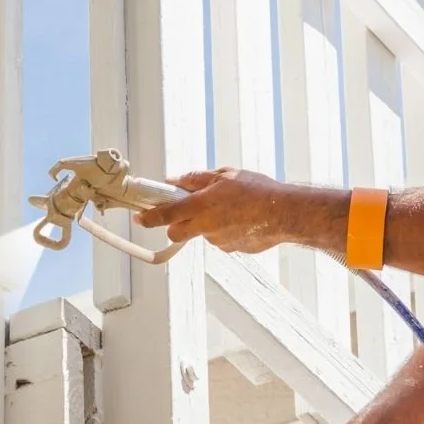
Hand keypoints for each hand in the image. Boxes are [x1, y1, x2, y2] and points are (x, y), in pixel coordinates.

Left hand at [136, 168, 290, 253]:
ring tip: (229, 209)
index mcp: (200, 206)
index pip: (164, 215)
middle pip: (176, 233)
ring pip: (202, 234)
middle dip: (175, 225)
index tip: (139, 217)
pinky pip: (221, 239)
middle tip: (186, 212)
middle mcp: (206, 227)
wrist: (284, 213)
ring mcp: (219, 241)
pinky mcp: (232, 249)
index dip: (148, 217)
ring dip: (206, 224)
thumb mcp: (224, 174)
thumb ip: (196, 179)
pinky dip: (224, 230)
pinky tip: (241, 219)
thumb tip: (176, 181)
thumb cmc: (257, 190)